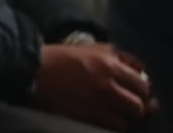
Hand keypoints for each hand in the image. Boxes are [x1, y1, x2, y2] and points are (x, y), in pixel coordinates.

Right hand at [34, 43, 151, 130]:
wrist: (30, 69)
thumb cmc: (57, 57)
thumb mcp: (87, 49)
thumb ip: (112, 56)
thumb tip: (135, 68)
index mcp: (108, 64)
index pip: (142, 84)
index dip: (141, 92)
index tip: (133, 93)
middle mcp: (106, 83)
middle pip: (138, 105)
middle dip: (134, 108)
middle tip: (125, 107)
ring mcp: (96, 101)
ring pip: (126, 120)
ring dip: (122, 119)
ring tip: (113, 115)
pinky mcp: (85, 115)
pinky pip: (111, 127)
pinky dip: (109, 125)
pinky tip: (102, 119)